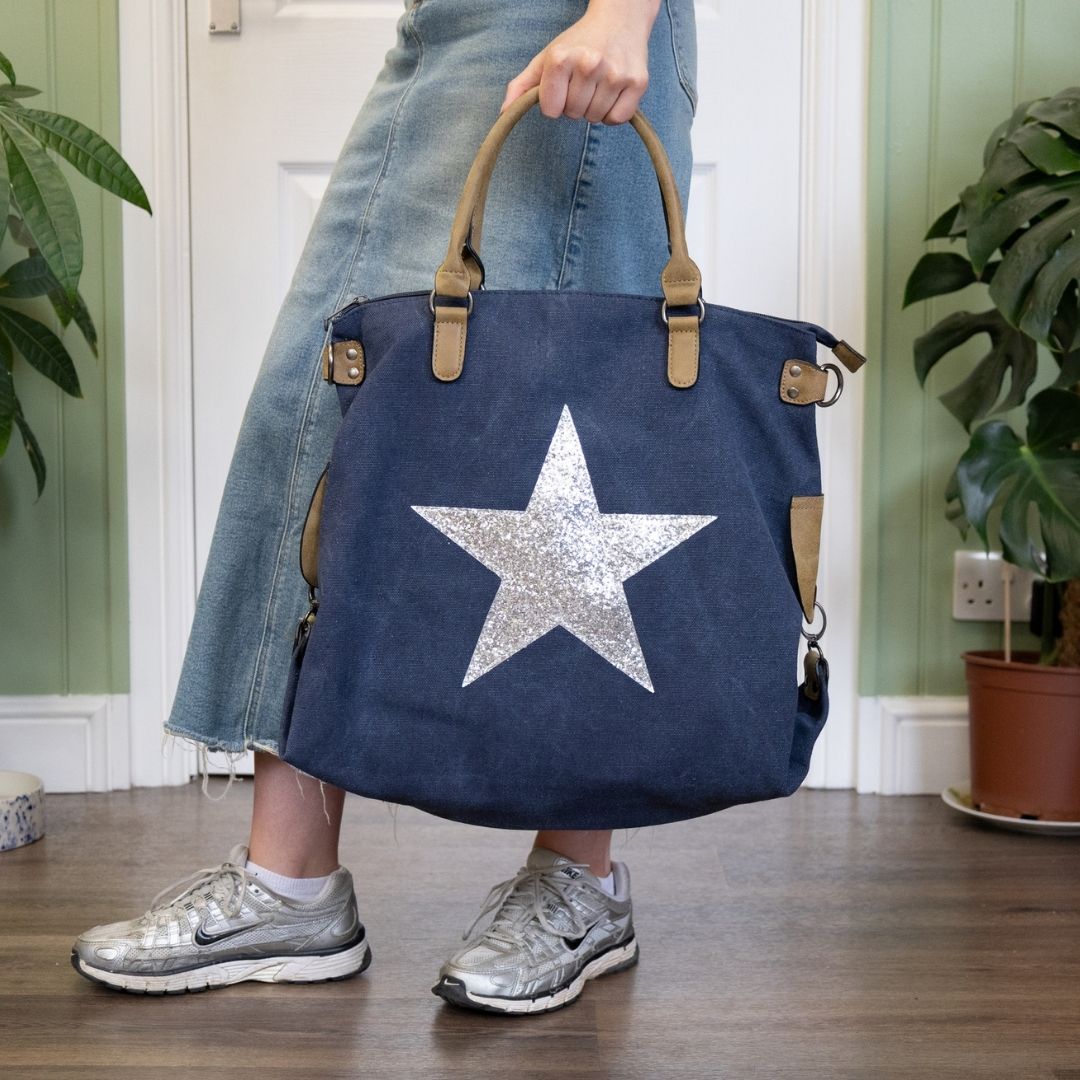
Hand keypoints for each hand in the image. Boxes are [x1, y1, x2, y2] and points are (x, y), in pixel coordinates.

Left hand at [500, 0, 659, 124]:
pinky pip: (616, 119)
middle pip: (573, 115)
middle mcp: (589, 64)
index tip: (563, 86)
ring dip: (594, 108)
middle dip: (575, 104)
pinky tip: (612, 92)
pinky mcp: (637, 83)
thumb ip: (522, 85)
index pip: (551, 110)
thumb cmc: (578, 42)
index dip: (555, 103)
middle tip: (584, 82)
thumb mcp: (546, 58)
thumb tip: (504, 113)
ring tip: (598, 84)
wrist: (621, 19)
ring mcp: (615, 74)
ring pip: (595, 119)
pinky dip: (613, 113)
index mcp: (561, 58)